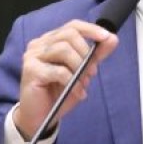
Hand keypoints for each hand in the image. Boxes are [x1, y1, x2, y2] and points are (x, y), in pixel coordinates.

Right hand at [13, 20, 117, 139]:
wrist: (40, 117)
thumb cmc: (58, 93)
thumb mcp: (81, 72)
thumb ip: (95, 55)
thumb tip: (112, 38)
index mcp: (50, 41)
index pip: (72, 26)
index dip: (90, 29)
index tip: (106, 37)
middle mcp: (39, 44)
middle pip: (69, 35)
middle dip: (86, 53)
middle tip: (92, 72)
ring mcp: (33, 56)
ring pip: (64, 50)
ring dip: (80, 68)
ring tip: (84, 83)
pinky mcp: (31, 71)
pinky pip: (60, 71)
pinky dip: (74, 82)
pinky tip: (78, 92)